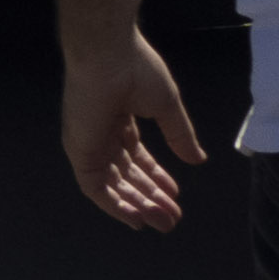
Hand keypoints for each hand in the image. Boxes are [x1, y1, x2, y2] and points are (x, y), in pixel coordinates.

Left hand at [60, 19, 208, 231]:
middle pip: (127, 175)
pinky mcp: (80, 152)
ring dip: (137, 205)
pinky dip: (114, 205)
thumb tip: (198, 159)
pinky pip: (95, 188)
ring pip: (113, 186)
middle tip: (172, 219)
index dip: (156, 177)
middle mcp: (103, 134)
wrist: (110, 57)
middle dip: (150, 198)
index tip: (176, 195)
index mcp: (121, 119)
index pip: (137, 157)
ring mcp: (90, 144)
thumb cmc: (137, 70)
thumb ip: (180, 135)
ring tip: (163, 222)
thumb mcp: (167, 107)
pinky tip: (136, 218)